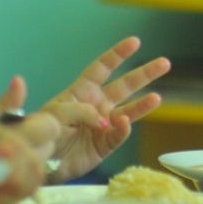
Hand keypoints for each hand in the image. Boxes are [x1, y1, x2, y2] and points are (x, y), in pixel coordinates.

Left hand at [38, 38, 170, 181]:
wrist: (38, 162)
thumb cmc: (42, 132)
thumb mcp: (55, 114)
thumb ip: (82, 110)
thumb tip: (110, 119)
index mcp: (82, 91)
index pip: (103, 68)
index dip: (118, 54)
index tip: (135, 41)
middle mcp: (97, 105)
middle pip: (125, 85)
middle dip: (144, 74)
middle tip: (164, 63)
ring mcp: (103, 125)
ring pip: (129, 110)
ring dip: (144, 104)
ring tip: (158, 97)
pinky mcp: (105, 145)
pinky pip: (119, 135)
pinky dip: (124, 129)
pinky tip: (126, 123)